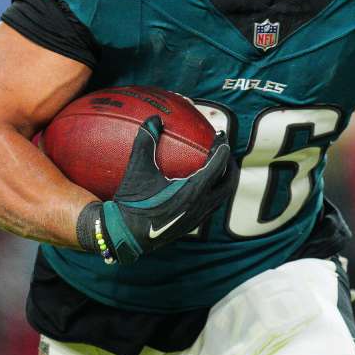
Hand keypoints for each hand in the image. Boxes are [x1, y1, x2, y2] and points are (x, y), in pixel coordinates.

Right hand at [79, 116, 234, 263]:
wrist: (125, 235)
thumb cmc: (132, 202)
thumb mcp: (138, 169)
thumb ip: (146, 141)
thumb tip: (154, 118)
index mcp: (193, 191)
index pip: (218, 166)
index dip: (222, 149)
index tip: (222, 137)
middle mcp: (200, 206)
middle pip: (228, 184)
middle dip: (230, 166)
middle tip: (224, 152)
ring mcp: (197, 218)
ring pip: (221, 198)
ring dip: (223, 181)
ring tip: (218, 168)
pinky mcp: (190, 226)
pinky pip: (211, 207)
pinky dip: (213, 193)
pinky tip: (201, 187)